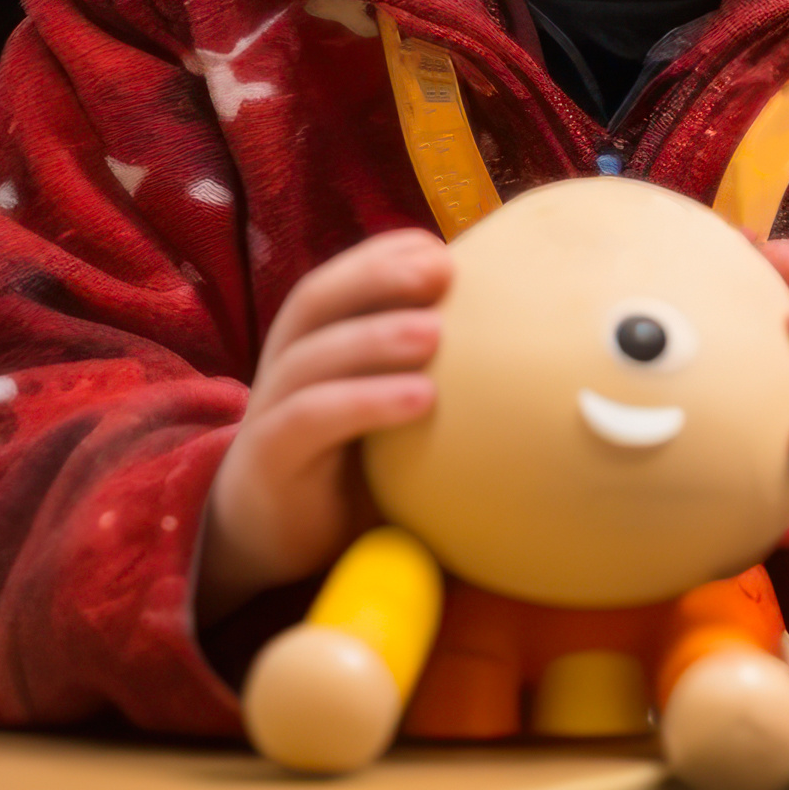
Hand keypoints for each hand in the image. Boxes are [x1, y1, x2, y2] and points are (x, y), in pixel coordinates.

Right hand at [202, 228, 450, 619]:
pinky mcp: (267, 461)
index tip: (447, 251)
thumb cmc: (353, 462)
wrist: (278, 537)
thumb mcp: (393, 405)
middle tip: (442, 270)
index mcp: (314, 340)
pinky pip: (308, 420)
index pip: (342, 280)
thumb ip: (432, 366)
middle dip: (377, 275)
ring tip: (435, 332)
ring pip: (311, 358)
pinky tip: (420, 399)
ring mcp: (268, 411)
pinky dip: (363, 402)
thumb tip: (521, 331)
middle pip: (315, 300)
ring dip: (374, 337)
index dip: (387, 256)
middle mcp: (286, 364)